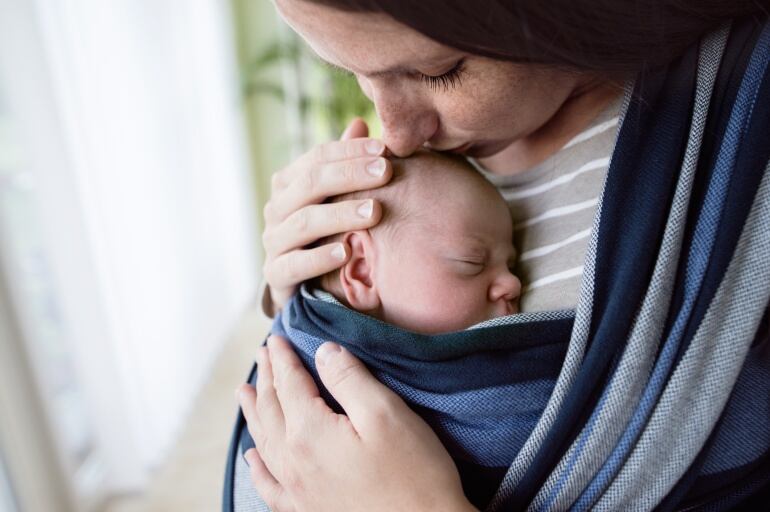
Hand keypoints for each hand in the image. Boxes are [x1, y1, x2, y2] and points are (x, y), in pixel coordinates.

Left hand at [237, 335, 476, 511]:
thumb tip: (323, 352)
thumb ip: (349, 379)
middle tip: (262, 355)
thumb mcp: (385, 413)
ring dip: (254, 412)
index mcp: (310, 432)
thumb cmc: (413, 473)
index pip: (289, 384)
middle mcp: (294, 461)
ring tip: (245, 393)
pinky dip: (257, 467)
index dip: (283, 359)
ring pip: (264, 442)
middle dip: (266, 378)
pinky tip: (253, 458)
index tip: (275, 339)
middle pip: (271, 409)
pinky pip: (270, 485)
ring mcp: (298, 490)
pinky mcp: (308, 510)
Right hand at [262, 119, 390, 313]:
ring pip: (304, 222)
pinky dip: (319, 258)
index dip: (351, 151)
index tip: (386, 149)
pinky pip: (294, 265)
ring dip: (341, 215)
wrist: (303, 286)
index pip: (318, 157)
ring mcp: (273, 242)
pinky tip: (346, 253)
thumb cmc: (326, 233)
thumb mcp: (337, 198)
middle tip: (386, 172)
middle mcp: (277, 208)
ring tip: (375, 212)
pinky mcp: (275, 275)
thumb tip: (359, 123)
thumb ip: (345, 164)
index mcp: (290, 183)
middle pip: (310, 184)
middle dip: (350, 175)